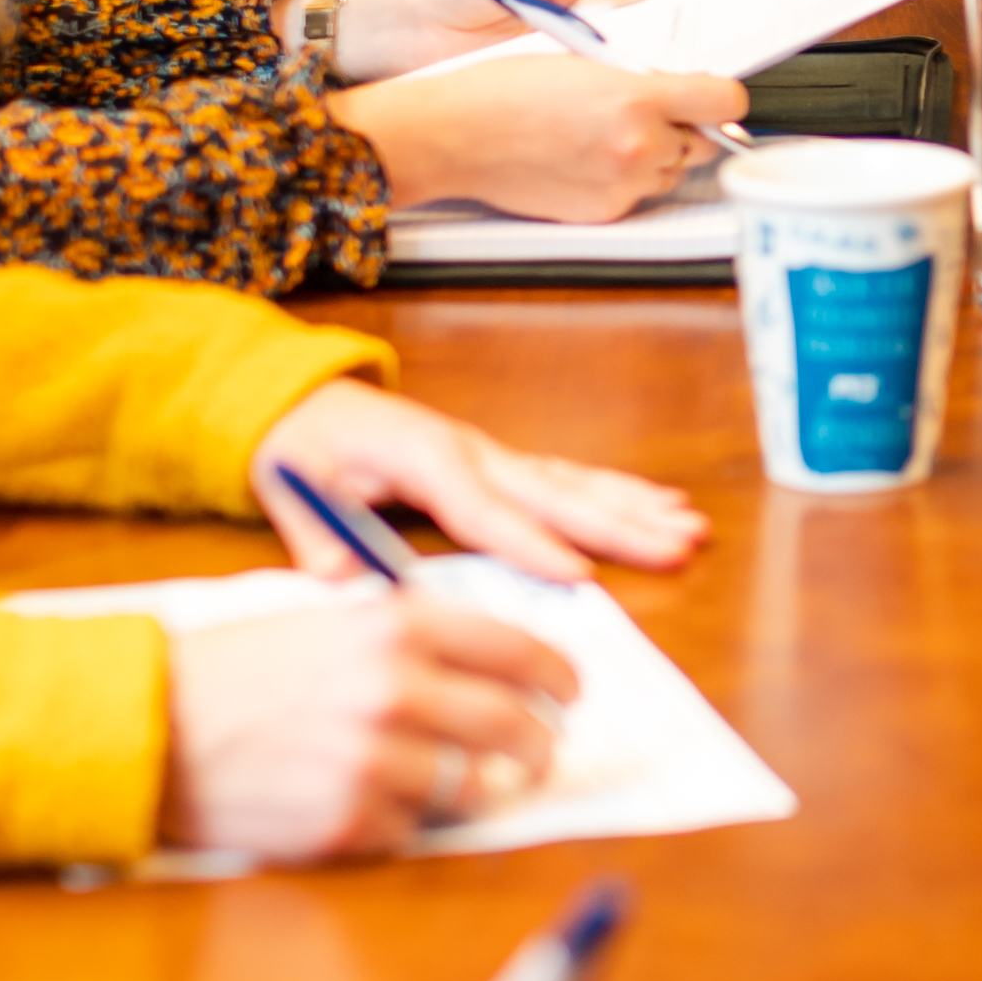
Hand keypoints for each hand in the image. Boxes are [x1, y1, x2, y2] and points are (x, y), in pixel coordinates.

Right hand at [163, 590, 583, 859]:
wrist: (152, 725)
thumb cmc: (238, 671)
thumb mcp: (328, 622)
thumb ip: (409, 638)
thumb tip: (490, 666)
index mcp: (395, 628)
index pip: (517, 649)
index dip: (558, 676)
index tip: (570, 693)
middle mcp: (394, 690)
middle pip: (513, 725)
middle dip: (540, 743)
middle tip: (541, 752)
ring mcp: (373, 761)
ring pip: (472, 785)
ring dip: (481, 788)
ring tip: (471, 783)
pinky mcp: (348, 821)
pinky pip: (412, 830)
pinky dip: (406, 822)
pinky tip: (376, 803)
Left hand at [252, 378, 706, 587]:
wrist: (301, 399)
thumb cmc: (303, 445)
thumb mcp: (292, 487)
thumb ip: (317, 535)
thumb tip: (338, 581)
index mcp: (424, 456)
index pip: (484, 508)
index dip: (531, 543)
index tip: (579, 576)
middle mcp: (471, 450)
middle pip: (553, 492)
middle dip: (618, 523)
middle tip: (676, 546)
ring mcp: (491, 453)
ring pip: (573, 482)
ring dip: (634, 507)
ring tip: (689, 528)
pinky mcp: (499, 461)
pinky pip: (568, 476)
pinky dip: (619, 490)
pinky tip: (663, 504)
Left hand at [318, 0, 644, 85]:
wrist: (403, 32)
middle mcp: (572, 14)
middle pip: (630, 23)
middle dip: (659, 31)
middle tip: (694, 39)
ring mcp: (561, 50)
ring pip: (613, 57)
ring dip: (634, 62)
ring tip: (668, 66)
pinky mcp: (546, 83)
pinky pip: (585, 84)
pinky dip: (603, 87)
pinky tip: (625, 90)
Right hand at [345, 48, 751, 222]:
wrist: (457, 136)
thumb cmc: (505, 91)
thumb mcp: (584, 62)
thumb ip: (640, 79)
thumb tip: (678, 90)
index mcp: (637, 99)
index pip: (725, 101)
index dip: (722, 96)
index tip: (713, 95)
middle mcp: (640, 147)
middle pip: (703, 141)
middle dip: (683, 126)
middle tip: (647, 112)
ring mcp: (624, 185)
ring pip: (672, 171)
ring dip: (655, 155)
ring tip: (606, 135)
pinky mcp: (604, 213)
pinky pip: (638, 195)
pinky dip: (625, 179)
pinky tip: (587, 159)